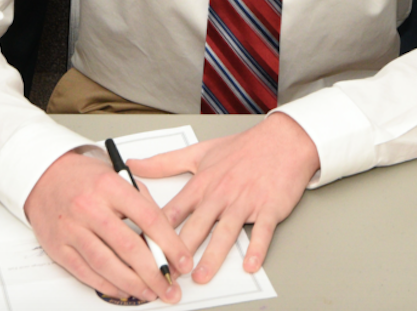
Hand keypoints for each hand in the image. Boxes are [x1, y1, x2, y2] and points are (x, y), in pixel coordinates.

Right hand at [24, 150, 191, 303]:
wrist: (44, 175)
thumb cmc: (83, 176)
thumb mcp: (116, 176)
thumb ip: (141, 201)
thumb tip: (165, 233)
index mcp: (109, 186)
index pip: (148, 218)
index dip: (170, 244)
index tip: (183, 260)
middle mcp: (89, 207)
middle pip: (129, 247)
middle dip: (155, 272)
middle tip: (171, 286)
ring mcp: (72, 229)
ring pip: (108, 264)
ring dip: (134, 284)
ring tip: (151, 292)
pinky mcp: (59, 247)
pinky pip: (87, 273)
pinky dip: (108, 285)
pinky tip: (124, 290)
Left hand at [127, 114, 318, 283]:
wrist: (283, 140)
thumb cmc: (242, 148)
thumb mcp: (200, 152)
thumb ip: (165, 162)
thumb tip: (133, 164)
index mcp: (203, 182)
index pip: (175, 210)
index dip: (158, 230)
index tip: (145, 248)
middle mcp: (221, 193)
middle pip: (197, 225)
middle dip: (180, 249)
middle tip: (168, 271)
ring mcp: (245, 201)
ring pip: (226, 231)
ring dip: (213, 255)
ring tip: (200, 276)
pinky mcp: (269, 207)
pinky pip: (262, 231)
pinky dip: (257, 248)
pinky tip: (250, 264)